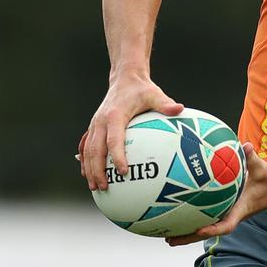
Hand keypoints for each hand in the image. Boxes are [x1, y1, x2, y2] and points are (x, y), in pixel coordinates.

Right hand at [79, 75, 183, 189]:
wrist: (124, 78)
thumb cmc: (142, 89)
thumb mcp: (155, 94)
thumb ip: (165, 104)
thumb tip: (180, 109)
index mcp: (115, 116)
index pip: (114, 140)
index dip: (117, 156)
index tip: (123, 172)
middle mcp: (100, 121)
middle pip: (95, 150)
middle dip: (97, 170)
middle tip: (103, 187)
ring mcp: (95, 124)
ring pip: (87, 150)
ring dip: (89, 169)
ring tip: (94, 187)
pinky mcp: (94, 127)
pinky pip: (86, 146)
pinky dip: (85, 161)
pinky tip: (88, 174)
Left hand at [166, 144, 266, 245]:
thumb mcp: (262, 168)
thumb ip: (252, 158)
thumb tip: (246, 146)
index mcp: (240, 210)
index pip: (227, 225)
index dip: (213, 229)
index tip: (199, 230)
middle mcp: (231, 215)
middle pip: (207, 232)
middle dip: (189, 237)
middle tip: (169, 240)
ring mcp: (226, 215)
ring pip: (204, 229)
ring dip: (186, 234)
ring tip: (166, 236)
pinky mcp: (224, 211)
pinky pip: (205, 218)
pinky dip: (191, 220)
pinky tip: (176, 216)